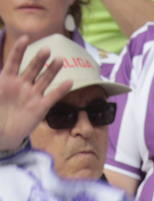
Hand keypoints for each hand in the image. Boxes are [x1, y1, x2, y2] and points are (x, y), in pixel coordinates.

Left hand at [0, 37, 71, 151]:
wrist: (2, 133)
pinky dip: (61, 90)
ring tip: (60, 60)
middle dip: (39, 59)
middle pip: (32, 68)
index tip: (26, 38)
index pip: (14, 61)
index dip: (20, 50)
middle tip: (46, 49)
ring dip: (52, 70)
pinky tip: (70, 82)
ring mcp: (32, 95)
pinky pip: (53, 97)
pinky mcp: (41, 107)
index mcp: (6, 79)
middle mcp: (21, 85)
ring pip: (44, 79)